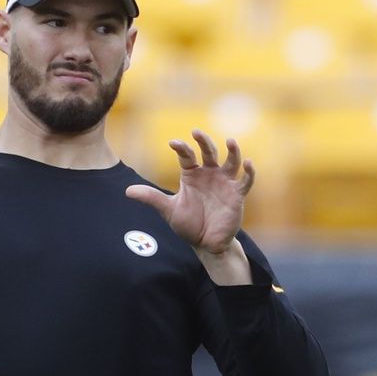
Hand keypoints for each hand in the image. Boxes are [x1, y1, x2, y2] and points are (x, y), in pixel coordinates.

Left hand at [126, 129, 254, 253]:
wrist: (205, 243)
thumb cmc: (188, 224)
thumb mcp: (168, 209)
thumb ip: (151, 197)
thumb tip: (127, 190)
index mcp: (192, 175)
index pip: (187, 156)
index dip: (182, 148)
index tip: (173, 143)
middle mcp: (209, 174)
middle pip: (209, 152)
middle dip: (204, 142)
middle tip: (196, 132)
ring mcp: (225, 183)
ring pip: (231, 161)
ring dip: (232, 151)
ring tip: (230, 140)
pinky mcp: (237, 195)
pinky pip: (245, 181)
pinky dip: (249, 172)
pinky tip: (248, 163)